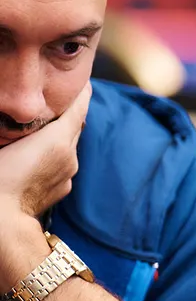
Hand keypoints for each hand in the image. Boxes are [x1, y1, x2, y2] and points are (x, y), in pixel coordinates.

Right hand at [0, 82, 89, 220]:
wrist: (2, 221)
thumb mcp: (6, 141)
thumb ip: (44, 125)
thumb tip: (56, 114)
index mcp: (57, 140)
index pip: (77, 108)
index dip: (80, 93)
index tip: (82, 80)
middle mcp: (70, 155)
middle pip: (73, 126)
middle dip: (65, 113)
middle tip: (53, 100)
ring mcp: (68, 173)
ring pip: (66, 147)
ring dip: (55, 138)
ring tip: (37, 130)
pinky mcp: (62, 188)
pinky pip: (61, 165)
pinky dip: (51, 157)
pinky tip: (33, 157)